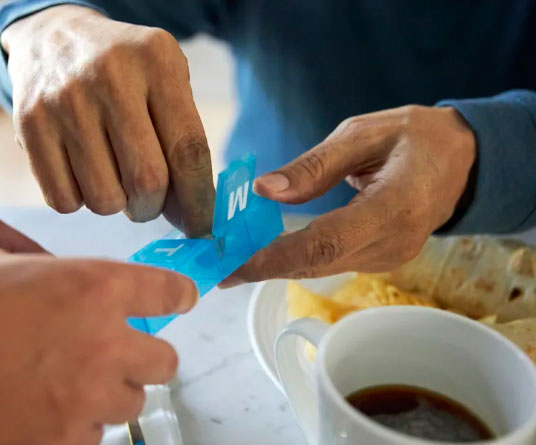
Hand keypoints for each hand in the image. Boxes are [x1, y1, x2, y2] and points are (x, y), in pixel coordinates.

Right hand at [2, 5, 214, 236]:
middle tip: (146, 200)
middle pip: (147, 181)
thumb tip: (191, 219)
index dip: (198, 200)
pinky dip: (78, 200)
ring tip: (111, 176)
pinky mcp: (29, 122)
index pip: (188, 150)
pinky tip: (81, 172)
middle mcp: (110, 76)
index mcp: (156, 61)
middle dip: (152, 207)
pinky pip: (63, 199)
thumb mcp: (164, 82)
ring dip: (114, 204)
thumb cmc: (123, 72)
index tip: (200, 227)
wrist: (54, 37)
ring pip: (104, 199)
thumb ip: (183, 143)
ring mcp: (65, 100)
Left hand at [222, 105, 475, 284]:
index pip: (324, 243)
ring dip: (274, 265)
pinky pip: (330, 263)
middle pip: (316, 264)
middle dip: (261, 267)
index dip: (274, 258)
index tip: (232, 265)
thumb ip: (314, 166)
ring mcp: (390, 257)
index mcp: (393, 206)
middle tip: (214, 267)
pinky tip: (265, 253)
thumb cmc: (413, 137)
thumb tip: (264, 191)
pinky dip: (295, 259)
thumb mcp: (363, 133)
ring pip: (320, 268)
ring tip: (229, 259)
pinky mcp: (382, 260)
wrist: (462, 159)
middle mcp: (394, 242)